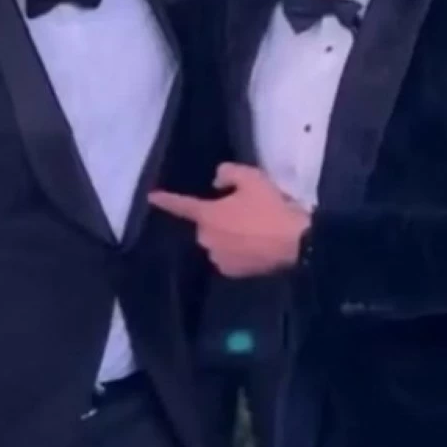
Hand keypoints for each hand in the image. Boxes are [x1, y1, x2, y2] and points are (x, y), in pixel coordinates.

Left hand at [149, 163, 309, 276]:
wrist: (295, 243)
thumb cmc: (271, 207)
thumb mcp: (251, 178)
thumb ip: (227, 173)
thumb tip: (217, 183)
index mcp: (206, 216)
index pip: (181, 206)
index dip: (166, 200)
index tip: (151, 197)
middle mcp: (206, 239)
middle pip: (206, 224)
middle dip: (219, 217)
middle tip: (245, 209)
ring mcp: (219, 259)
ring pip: (219, 241)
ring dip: (229, 234)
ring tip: (254, 228)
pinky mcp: (233, 273)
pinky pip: (229, 256)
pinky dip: (238, 250)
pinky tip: (256, 244)